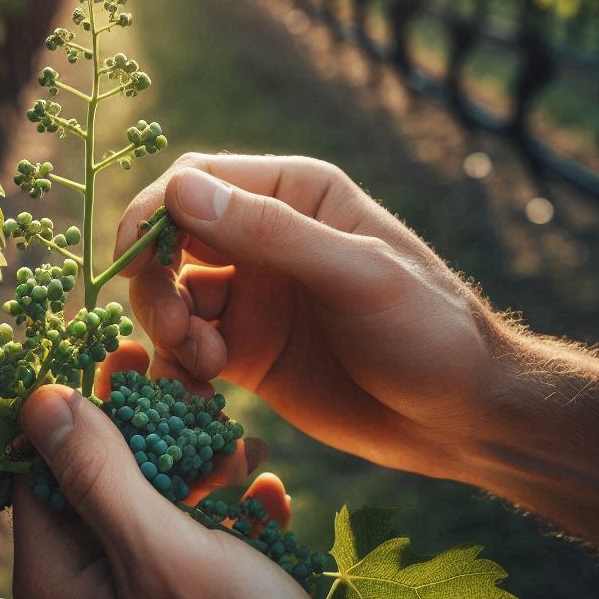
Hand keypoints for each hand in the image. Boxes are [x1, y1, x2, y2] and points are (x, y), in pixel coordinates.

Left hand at [12, 348, 384, 598]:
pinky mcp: (196, 589)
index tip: (118, 352)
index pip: (39, 467)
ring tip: (242, 444)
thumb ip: (97, 474)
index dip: (76, 405)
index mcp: (60, 579)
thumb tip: (37, 398)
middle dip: (151, 426)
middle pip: (104, 472)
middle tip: (188, 378)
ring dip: (202, 460)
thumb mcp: (159, 550)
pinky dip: (232, 503)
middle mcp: (92, 582)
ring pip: (160, 491)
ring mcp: (145, 586)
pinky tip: (268, 494)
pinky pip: (202, 524)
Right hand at [114, 154, 495, 480]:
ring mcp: (252, 295)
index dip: (153, 214)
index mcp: (293, 193)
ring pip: (172, 295)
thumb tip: (178, 191)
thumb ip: (269, 231)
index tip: (132, 259)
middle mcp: (263, 238)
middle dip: (155, 280)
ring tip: (204, 364)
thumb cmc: (428, 329)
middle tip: (171, 327)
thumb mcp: (355, 274)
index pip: (197, 181)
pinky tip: (204, 392)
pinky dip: (179, 366)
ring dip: (169, 326)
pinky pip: (187, 348)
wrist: (465, 417)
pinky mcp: (246, 351)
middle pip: (171, 239)